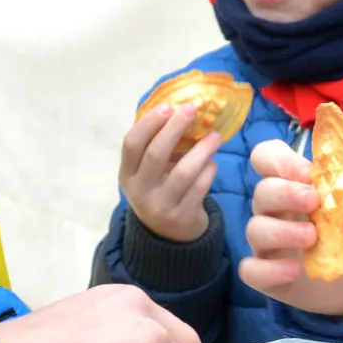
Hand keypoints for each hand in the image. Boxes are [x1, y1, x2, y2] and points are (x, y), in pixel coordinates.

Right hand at [119, 104, 223, 244]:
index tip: (167, 106)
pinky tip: (213, 162)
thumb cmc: (160, 190)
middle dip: (175, 128)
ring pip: (183, 172)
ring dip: (202, 149)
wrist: (168, 236)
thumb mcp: (148, 173)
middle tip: (192, 109)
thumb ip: (157, 145)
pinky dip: (209, 171)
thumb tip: (181, 109)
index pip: (131, 144)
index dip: (149, 123)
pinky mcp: (183, 217)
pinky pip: (200, 187)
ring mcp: (161, 206)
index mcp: (127, 174)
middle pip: (155, 154)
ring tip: (215, 136)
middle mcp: (140, 191)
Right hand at [237, 138, 342, 319]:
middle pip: (262, 192)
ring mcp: (270, 244)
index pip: (268, 158)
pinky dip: (269, 270)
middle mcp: (277, 211)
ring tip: (312, 238)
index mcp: (296, 184)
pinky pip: (251, 271)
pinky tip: (294, 271)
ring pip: (255, 229)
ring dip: (281, 231)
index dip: (279, 160)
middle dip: (284, 192)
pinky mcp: (269, 275)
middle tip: (313, 201)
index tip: (306, 172)